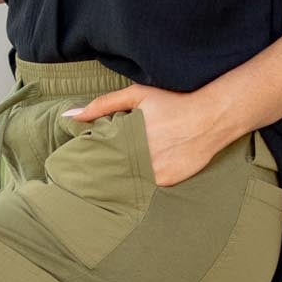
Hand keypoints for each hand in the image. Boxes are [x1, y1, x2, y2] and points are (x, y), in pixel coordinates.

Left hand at [61, 85, 227, 186]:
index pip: (98, 155)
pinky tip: (147, 169)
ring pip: (129, 180)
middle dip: (104, 169)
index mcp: (126, 138)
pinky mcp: (168, 182)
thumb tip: (69, 116)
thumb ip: (102, 105)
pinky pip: (149, 185)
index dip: (90, 159)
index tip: (79, 163)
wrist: (212, 117)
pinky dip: (145, 180)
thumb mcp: (137, 95)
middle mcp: (139, 158)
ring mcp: (155, 173)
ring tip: (124, 169)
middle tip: (94, 171)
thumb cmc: (173, 102)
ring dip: (124, 176)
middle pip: (111, 170)